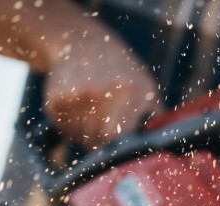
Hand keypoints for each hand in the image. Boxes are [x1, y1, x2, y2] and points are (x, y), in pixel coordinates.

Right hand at [43, 35, 157, 149]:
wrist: (82, 44)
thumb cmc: (122, 73)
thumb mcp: (147, 89)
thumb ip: (157, 120)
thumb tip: (163, 148)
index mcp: (128, 91)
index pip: (115, 137)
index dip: (115, 147)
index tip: (119, 145)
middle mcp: (99, 92)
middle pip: (96, 140)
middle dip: (101, 142)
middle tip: (106, 126)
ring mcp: (75, 95)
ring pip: (79, 137)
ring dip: (85, 134)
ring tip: (93, 112)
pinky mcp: (56, 98)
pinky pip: (64, 128)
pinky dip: (70, 125)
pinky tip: (78, 108)